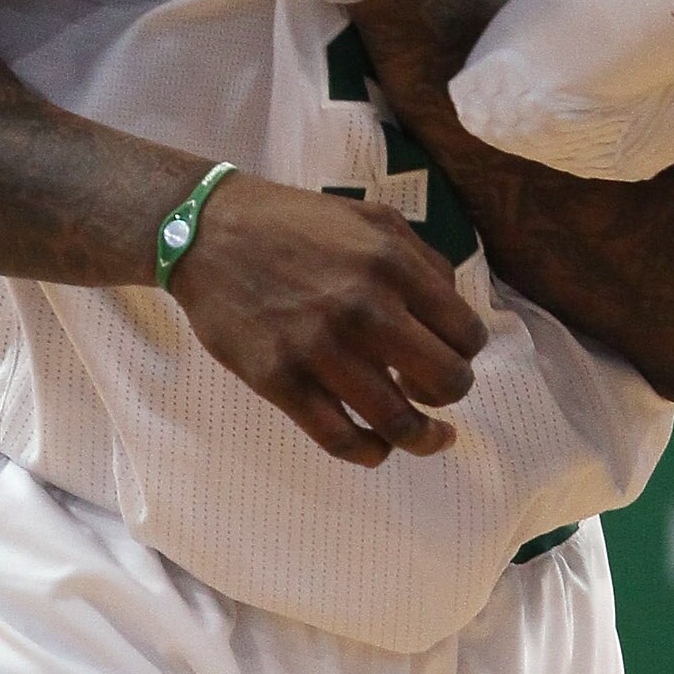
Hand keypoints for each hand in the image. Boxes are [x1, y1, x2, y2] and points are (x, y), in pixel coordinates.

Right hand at [170, 170, 486, 467]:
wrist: (208, 232)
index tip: (447, 356)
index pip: (465, 335)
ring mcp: (321, 349)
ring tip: (427, 438)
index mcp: (393, 265)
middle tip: (432, 394)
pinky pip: (341, 439)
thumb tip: (454, 316)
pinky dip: (370, 453)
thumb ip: (422, 262)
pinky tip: (376, 448)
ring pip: (399, 423)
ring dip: (423, 439)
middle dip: (450, 396)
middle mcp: (365, 309)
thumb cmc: (295, 224)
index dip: (465, 354)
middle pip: (446, 383)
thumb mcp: (373, 220)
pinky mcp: (280, 381)